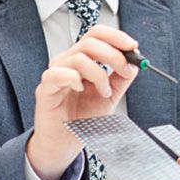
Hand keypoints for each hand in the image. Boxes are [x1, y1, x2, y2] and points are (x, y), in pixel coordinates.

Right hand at [26, 26, 138, 179]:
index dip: (115, 37)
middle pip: (90, 41)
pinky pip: (57, 74)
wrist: (66, 144)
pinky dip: (74, 78)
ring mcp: (55, 74)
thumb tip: (134, 64)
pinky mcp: (45, 89)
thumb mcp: (109, 97)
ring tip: (104, 93)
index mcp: (81, 60)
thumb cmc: (81, 120)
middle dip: (114, 54)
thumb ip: (120, 79)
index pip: (96, 35)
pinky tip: (81, 89)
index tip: (132, 46)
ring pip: (78, 57)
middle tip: (126, 70)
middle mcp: (67, 62)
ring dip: (99, 74)